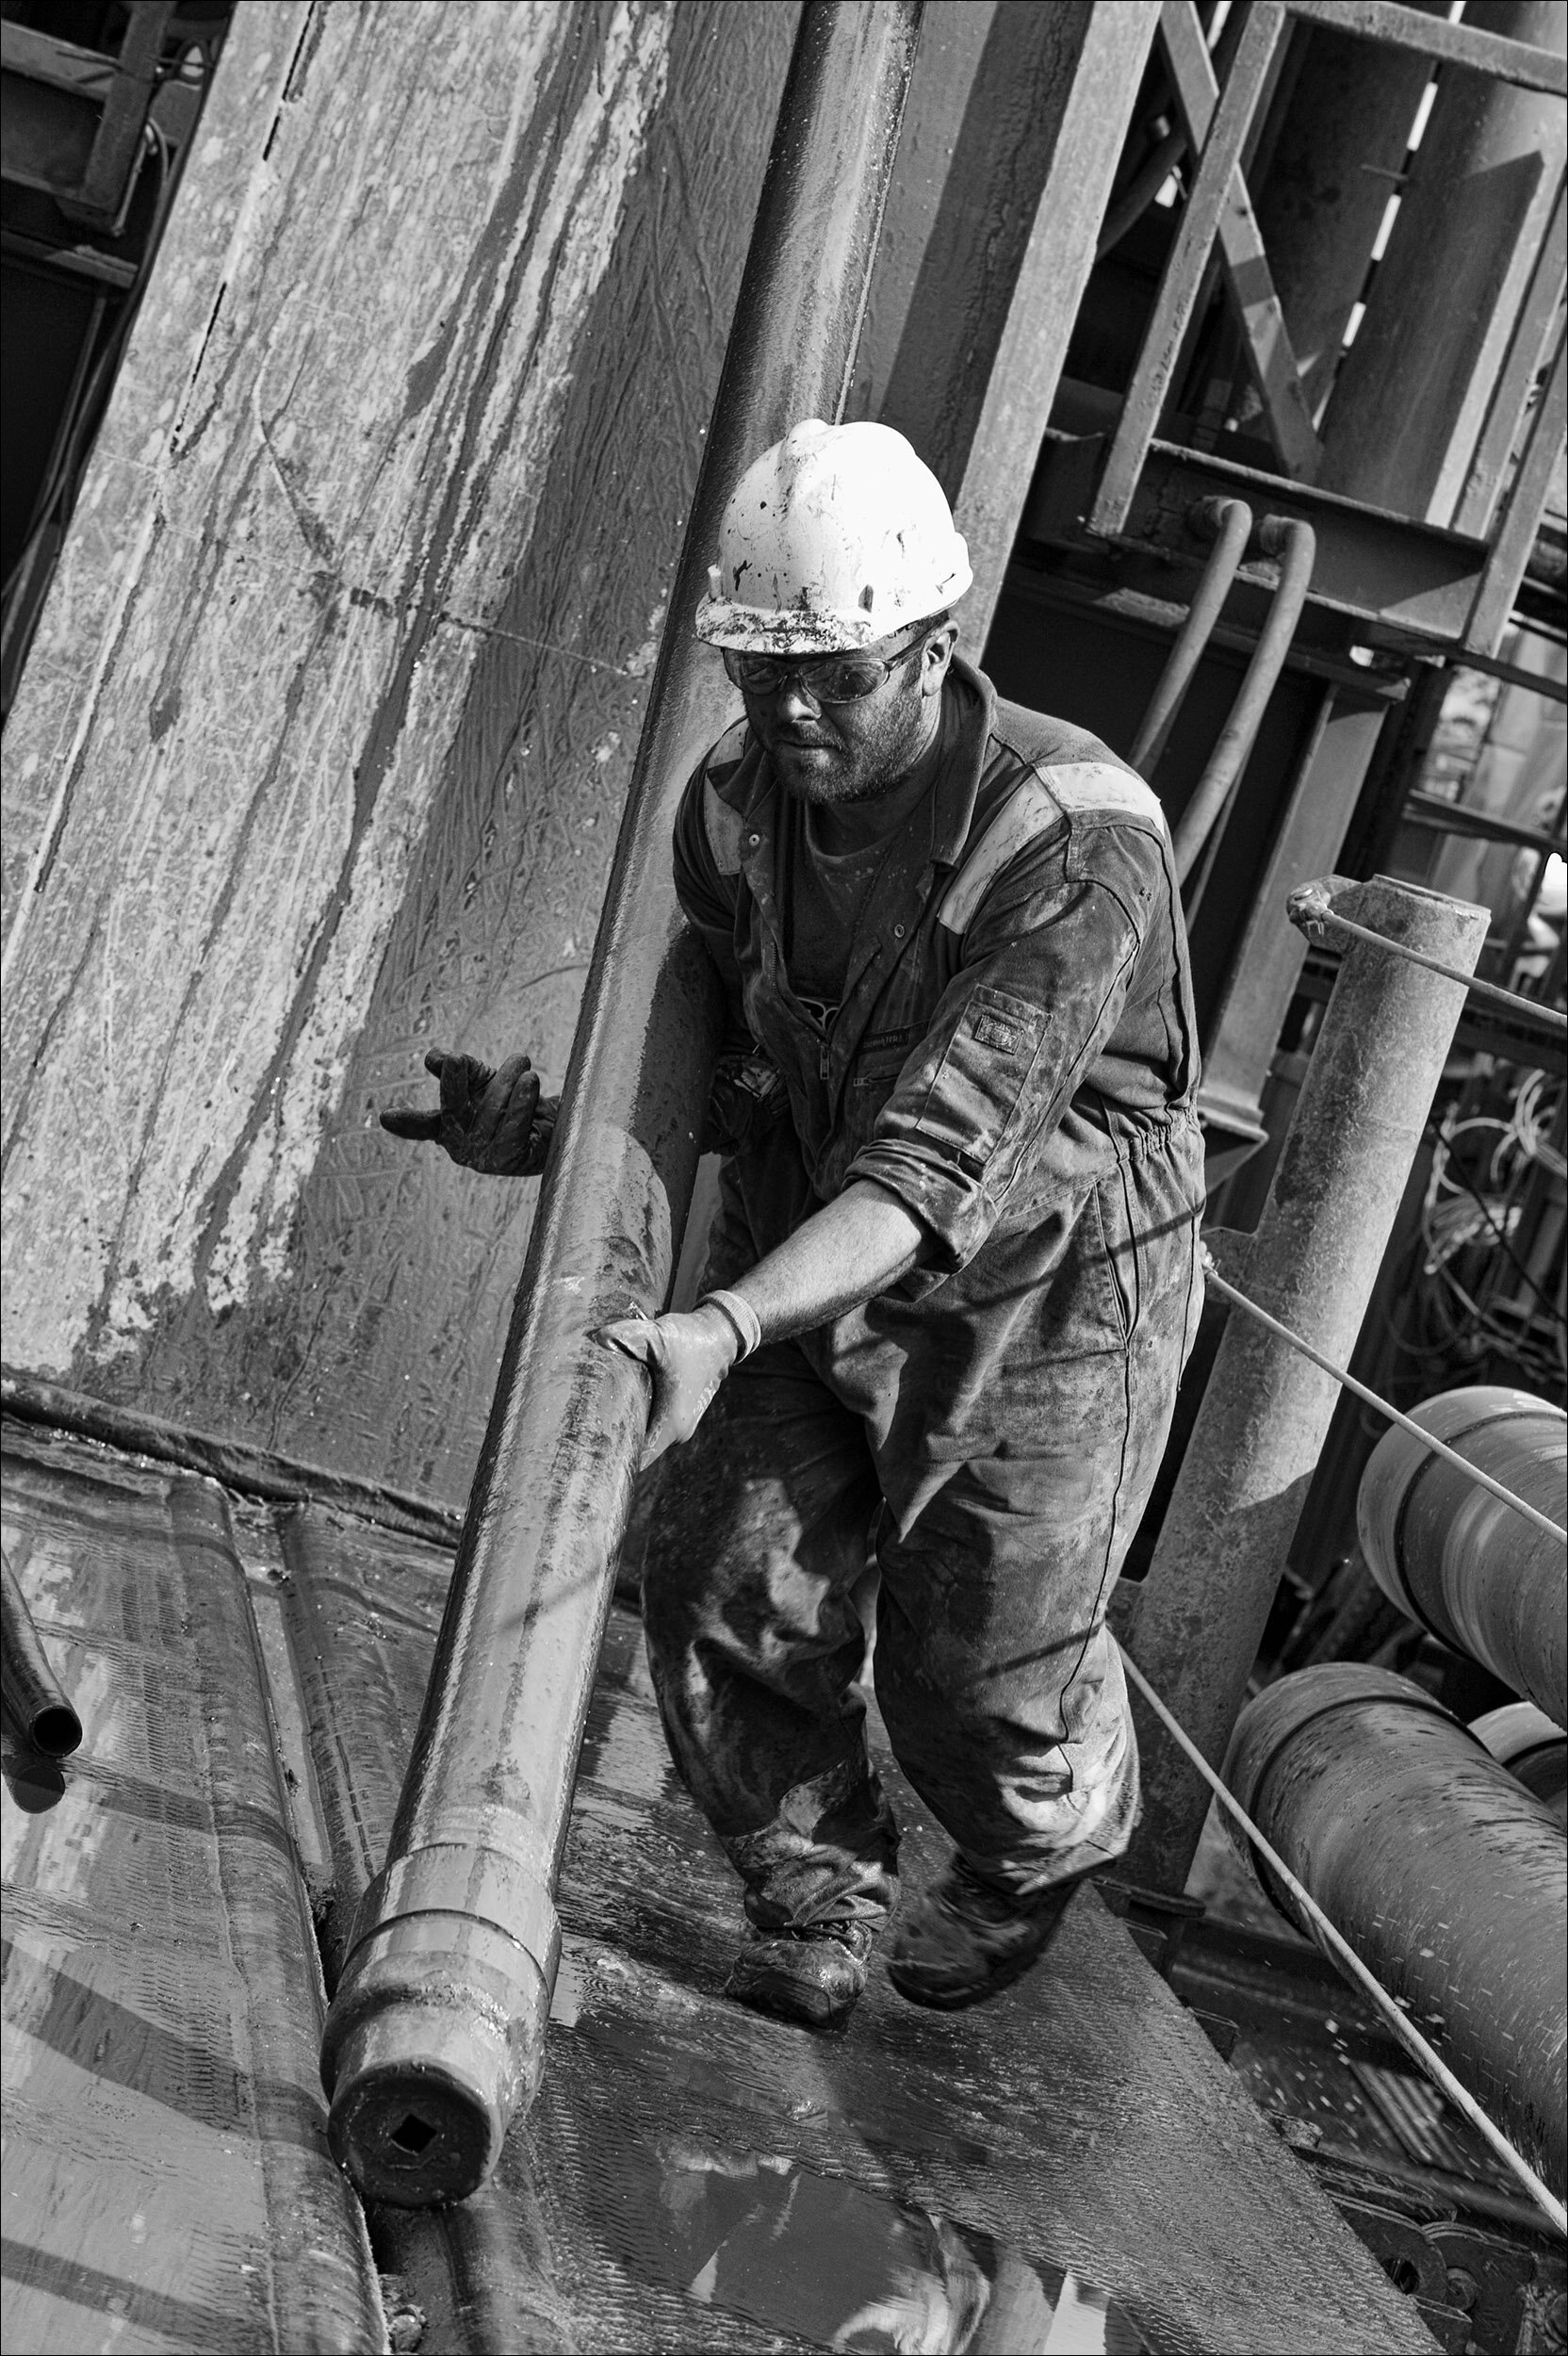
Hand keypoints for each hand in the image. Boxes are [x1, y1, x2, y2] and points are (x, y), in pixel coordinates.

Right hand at [380, 1047, 554, 1174]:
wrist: (555, 1122)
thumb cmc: (511, 1099)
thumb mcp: (483, 1078)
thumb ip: (462, 1069)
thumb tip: (433, 1058)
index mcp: (446, 1127)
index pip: (421, 1125)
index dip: (406, 1123)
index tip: (386, 1118)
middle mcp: (461, 1147)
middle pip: (455, 1107)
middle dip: (457, 1079)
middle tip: (459, 1058)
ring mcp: (485, 1159)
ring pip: (491, 1112)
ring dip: (507, 1081)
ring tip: (522, 1062)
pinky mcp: (511, 1162)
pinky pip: (514, 1128)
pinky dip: (522, 1103)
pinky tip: (530, 1082)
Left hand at [595, 1303, 738, 1464]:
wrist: (721, 1336)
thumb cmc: (691, 1340)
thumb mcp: (657, 1336)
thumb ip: (627, 1337)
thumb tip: (598, 1338)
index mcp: (671, 1424)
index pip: (639, 1459)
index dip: (614, 1460)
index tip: (589, 1453)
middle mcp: (678, 1433)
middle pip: (640, 1451)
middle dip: (615, 1443)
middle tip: (584, 1432)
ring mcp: (681, 1427)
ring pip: (646, 1438)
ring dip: (627, 1431)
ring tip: (598, 1419)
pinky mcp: (681, 1417)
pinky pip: (653, 1429)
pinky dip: (638, 1423)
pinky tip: (621, 1408)